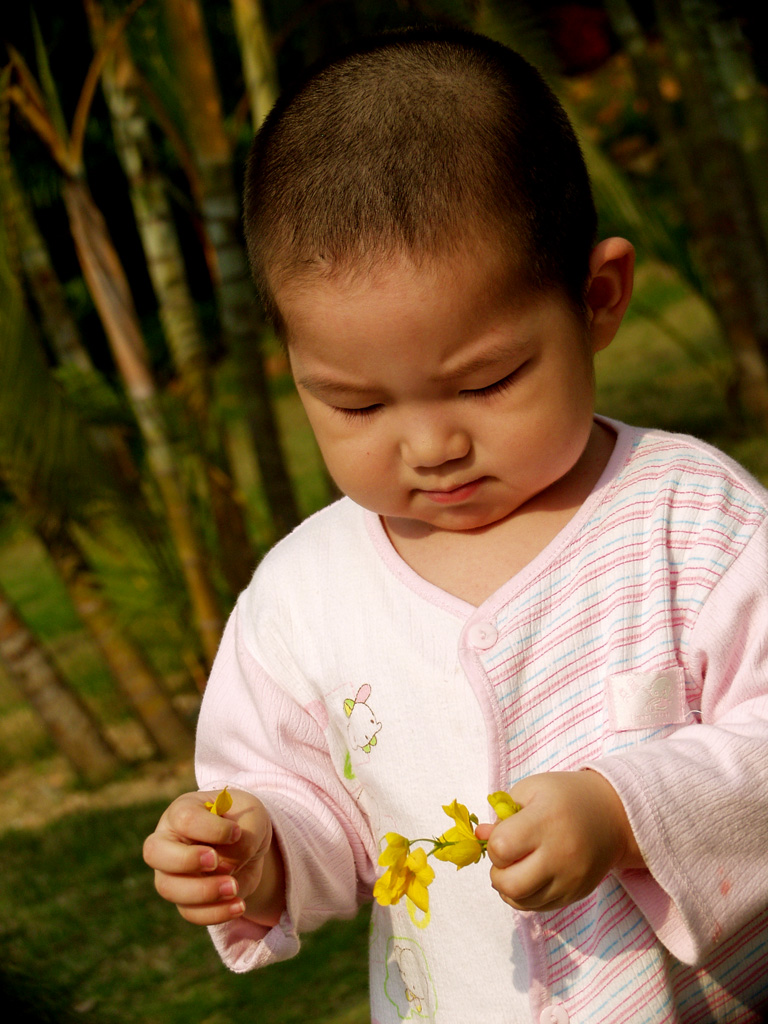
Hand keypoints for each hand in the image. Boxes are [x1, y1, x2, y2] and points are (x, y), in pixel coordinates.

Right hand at [142, 788, 284, 926]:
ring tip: (234, 888)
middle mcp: (169, 840)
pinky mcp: (184, 898)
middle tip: (215, 862)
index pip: (184, 819)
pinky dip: (215, 912)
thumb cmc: (245, 822)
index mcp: (183, 810)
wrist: (250, 846)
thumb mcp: (254, 818)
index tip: (236, 832)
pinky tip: (239, 905)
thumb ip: (244, 838)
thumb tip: (226, 867)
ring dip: (204, 892)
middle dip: (186, 860)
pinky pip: (190, 912)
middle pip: (155, 853)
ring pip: (169, 888)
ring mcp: (171, 872)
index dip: (211, 829)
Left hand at [475, 770, 643, 911]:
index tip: (503, 834)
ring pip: (522, 902)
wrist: (613, 815)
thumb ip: (502, 814)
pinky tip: (529, 877)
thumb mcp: (531, 791)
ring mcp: (570, 879)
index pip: (502, 848)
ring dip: (508, 888)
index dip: (493, 844)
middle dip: (497, 873)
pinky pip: (538, 907)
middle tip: (504, 858)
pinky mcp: (576, 895)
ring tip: (515, 867)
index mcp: (546, 820)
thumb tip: (479, 835)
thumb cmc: (565, 796)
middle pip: (510, 884)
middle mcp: (560, 854)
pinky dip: (525, 896)